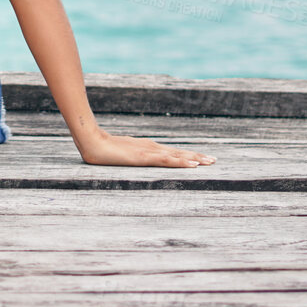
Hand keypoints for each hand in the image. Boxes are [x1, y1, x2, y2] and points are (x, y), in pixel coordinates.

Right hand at [76, 131, 214, 167]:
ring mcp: (149, 152)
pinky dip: (181, 162)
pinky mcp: (144, 157)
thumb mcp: (120, 154)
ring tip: (210, 162)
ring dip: (194, 159)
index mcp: (147, 148)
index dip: (188, 155)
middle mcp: (152, 148)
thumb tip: (134, 159)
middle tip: (214, 160)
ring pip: (177, 156)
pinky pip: (167, 160)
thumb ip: (129, 155)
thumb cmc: (102, 149)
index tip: (202, 158)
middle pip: (179, 152)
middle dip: (197, 156)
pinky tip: (192, 164)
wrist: (91, 142)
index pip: (172, 152)